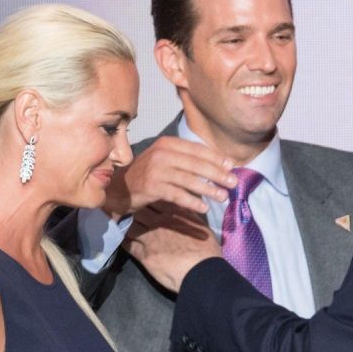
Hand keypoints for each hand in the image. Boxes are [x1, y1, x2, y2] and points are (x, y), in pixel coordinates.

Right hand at [103, 136, 236, 218]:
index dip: (216, 158)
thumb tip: (219, 164)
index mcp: (168, 143)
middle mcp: (162, 154)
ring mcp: (156, 170)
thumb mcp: (166, 159)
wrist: (119, 187)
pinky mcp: (152, 187)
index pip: (197, 149)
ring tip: (223, 197)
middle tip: (233, 183)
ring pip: (189, 180)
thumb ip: (187, 159)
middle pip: (196, 164)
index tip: (231, 166)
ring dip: (209, 189)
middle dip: (217, 174)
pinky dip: (192, 201)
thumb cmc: (148, 172)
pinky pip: (177, 195)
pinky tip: (203, 208)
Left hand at [125, 202, 221, 291]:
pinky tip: (123, 240)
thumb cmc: (206, 248)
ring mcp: (149, 237)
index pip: (153, 197)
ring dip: (125, 224)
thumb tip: (185, 205)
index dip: (145, 196)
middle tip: (126, 209)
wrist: (202, 271)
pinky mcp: (144, 254)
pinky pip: (127, 244)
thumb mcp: (200, 224)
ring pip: (129, 225)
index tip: (141, 197)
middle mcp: (158, 221)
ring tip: (122, 224)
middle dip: (131, 208)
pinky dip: (124, 240)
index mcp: (173, 212)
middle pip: (137, 208)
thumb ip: (188, 213)